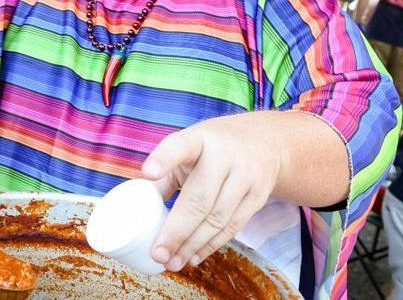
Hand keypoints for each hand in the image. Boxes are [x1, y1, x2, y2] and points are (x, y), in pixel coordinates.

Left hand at [141, 117, 281, 271]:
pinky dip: (212, 245)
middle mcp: (224, 155)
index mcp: (199, 139)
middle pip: (199, 199)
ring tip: (172, 262)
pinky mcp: (258, 196)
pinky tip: (194, 257)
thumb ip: (166, 172)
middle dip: (176, 231)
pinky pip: (233, 227)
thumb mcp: (189, 147)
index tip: (148, 172)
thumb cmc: (213, 148)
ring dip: (192, 245)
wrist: (265, 143)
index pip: (180, 146)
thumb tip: (138, 206)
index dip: (164, 159)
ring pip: (218, 218)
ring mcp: (246, 176)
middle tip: (157, 253)